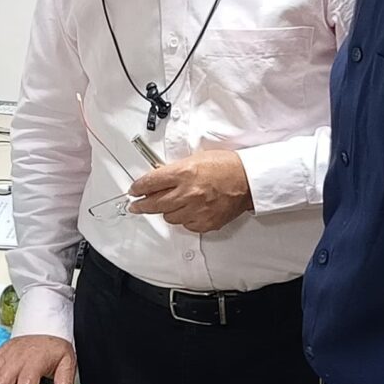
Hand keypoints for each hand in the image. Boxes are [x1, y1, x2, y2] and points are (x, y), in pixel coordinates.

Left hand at [126, 149, 253, 232]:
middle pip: (153, 204)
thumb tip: (158, 179)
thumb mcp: (196, 159)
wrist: (249, 180)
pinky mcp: (205, 222)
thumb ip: (175, 170)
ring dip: (167, 210)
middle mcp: (188, 192)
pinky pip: (186, 225)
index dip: (138, 188)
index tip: (134, 190)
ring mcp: (196, 210)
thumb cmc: (226, 166)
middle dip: (141, 205)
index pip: (150, 182)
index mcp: (183, 172)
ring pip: (168, 216)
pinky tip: (190, 210)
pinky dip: (185, 219)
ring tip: (175, 203)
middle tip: (136, 205)